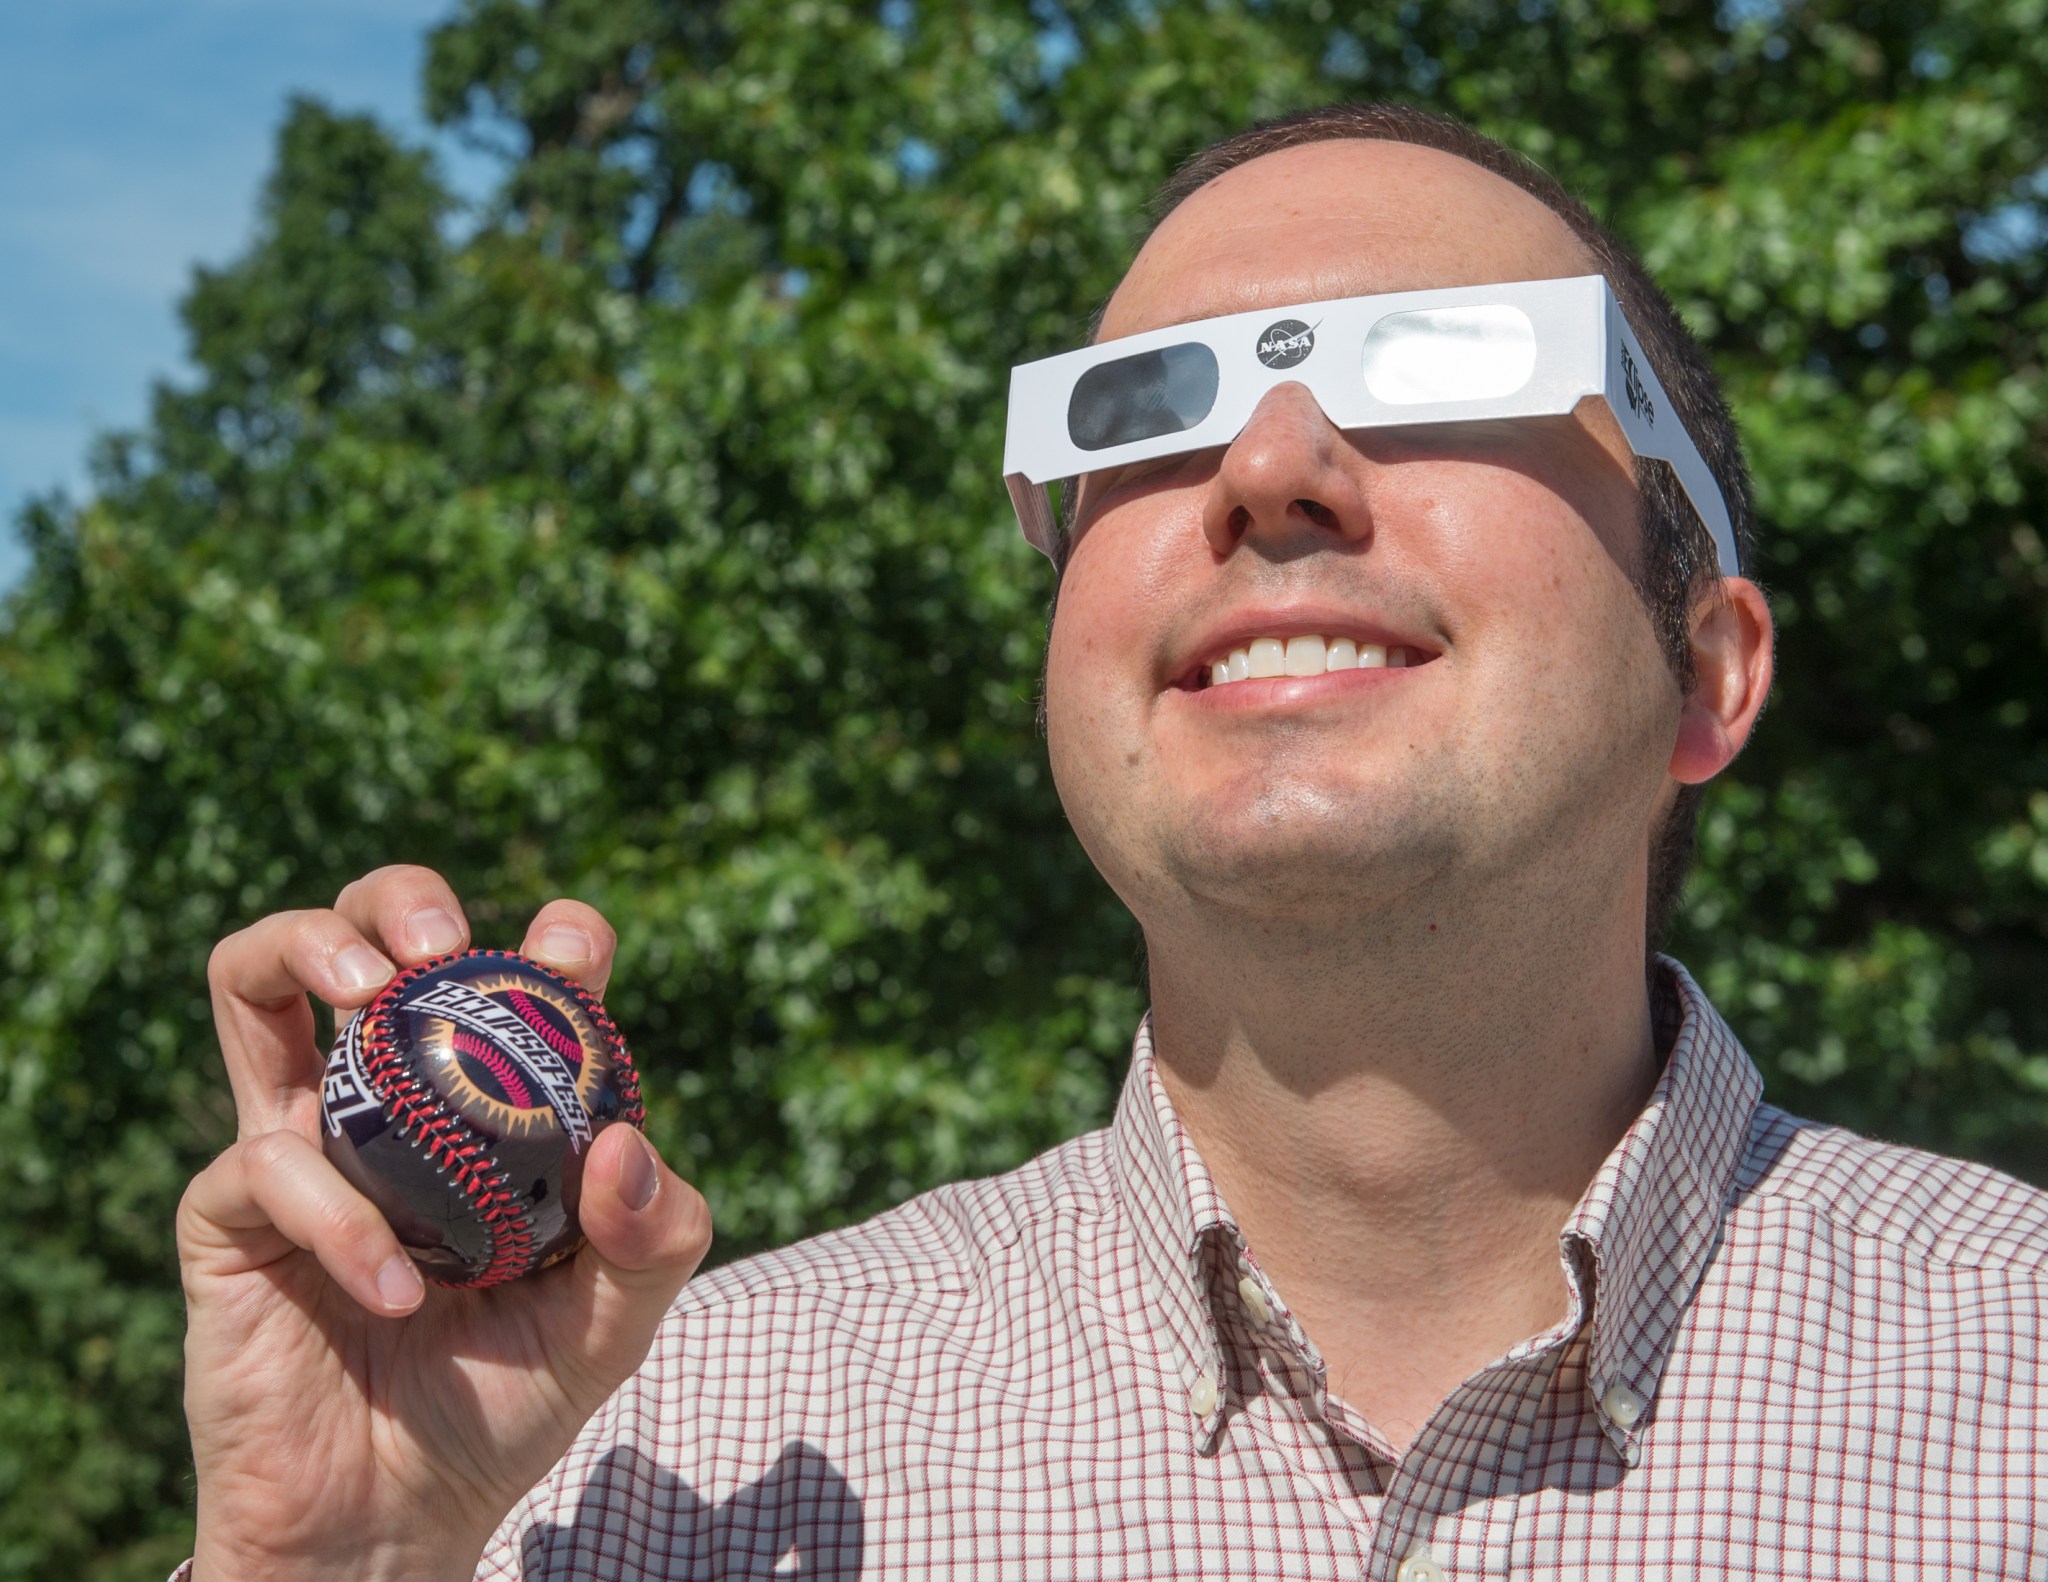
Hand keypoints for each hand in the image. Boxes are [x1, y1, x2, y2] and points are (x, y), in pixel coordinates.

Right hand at [178, 867, 711, 1581]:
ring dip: (306, 947)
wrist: (400, 1522)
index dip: (550, 939)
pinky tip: (399, 1291)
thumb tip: (627, 1141)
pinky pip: (267, 1166)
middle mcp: (384, 1101)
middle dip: (392, 895)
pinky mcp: (229, 1217)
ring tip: (374, 991)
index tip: (574, 955)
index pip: (505, 974)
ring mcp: (299, 1144)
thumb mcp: (616, 1320)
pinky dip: (340, 1218)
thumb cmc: (507, 1401)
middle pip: (358, 929)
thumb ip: (657, 1235)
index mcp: (482, 1102)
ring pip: (250, 981)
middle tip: (442, 945)